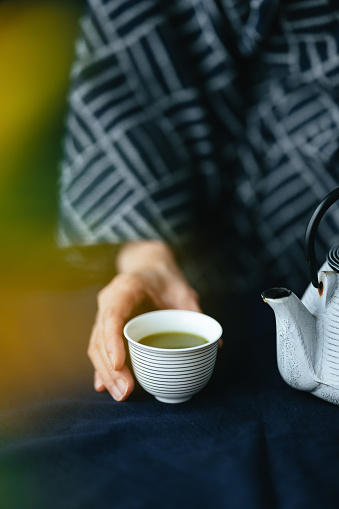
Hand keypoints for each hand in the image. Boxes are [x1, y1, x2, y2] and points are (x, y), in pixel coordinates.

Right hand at [87, 241, 201, 400]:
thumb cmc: (165, 279)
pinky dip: (103, 368)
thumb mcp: (183, 290)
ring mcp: (104, 314)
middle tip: (125, 392)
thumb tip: (216, 345)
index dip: (113, 341)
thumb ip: (196, 313)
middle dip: (110, 368)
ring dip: (106, 373)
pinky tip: (106, 387)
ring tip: (121, 394)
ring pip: (97, 346)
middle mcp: (109, 301)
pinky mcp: (106, 327)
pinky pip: (100, 348)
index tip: (119, 364)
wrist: (150, 269)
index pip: (113, 315)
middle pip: (100, 337)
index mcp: (126, 288)